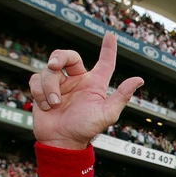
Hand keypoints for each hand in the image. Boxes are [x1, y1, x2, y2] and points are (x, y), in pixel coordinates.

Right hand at [29, 32, 143, 149]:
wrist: (61, 141)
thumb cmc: (86, 129)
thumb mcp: (107, 113)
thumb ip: (122, 95)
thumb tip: (140, 79)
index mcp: (94, 84)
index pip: (104, 62)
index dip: (108, 48)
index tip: (110, 35)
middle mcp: (77, 80)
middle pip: (67, 55)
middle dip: (59, 56)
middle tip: (54, 66)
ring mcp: (59, 84)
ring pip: (49, 69)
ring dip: (49, 86)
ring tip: (54, 104)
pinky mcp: (42, 89)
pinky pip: (35, 79)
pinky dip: (40, 92)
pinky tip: (46, 106)